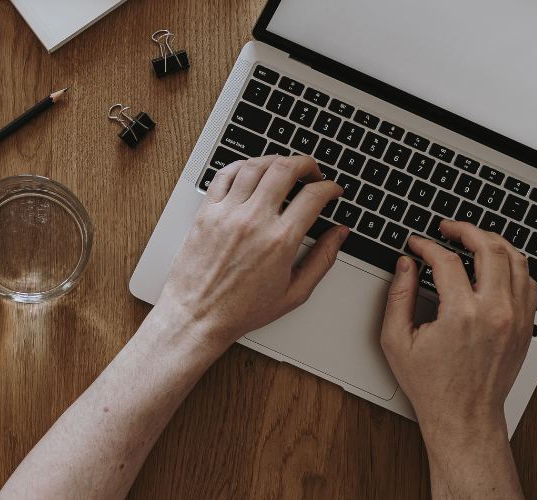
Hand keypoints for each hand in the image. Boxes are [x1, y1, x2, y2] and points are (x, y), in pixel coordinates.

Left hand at [154, 155, 348, 349]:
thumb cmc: (241, 310)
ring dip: (275, 161)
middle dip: (306, 164)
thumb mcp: (294, 293)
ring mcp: (227, 214)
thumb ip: (322, 260)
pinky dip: (242, 166)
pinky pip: (224, 174)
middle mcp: (253, 221)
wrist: (197, 316)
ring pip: (255, 166)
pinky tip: (250, 172)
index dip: (330, 187)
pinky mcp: (206, 212)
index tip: (332, 190)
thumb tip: (339, 234)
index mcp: (279, 241)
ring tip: (284, 169)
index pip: (313, 195)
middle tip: (312, 172)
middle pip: (286, 169)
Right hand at [380, 221, 536, 441]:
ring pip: (516, 259)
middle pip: (489, 248)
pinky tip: (495, 263)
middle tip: (449, 228)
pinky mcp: (525, 326)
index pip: (447, 260)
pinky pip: (528, 282)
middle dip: (466, 230)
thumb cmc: (431, 386)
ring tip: (473, 239)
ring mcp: (516, 318)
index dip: (427, 245)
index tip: (416, 244)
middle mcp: (494, 312)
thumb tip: (405, 265)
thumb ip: (399, 297)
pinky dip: (513, 265)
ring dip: (493, 242)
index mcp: (461, 315)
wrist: (464, 417)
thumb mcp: (397, 342)